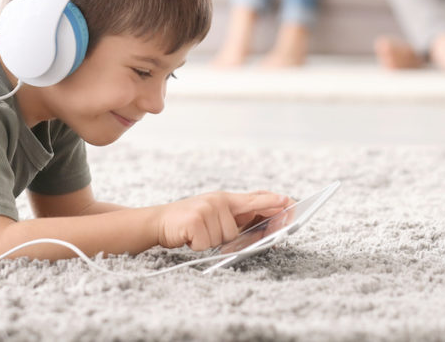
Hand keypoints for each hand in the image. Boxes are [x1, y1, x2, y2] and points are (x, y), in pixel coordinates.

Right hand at [154, 190, 290, 251]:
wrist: (158, 221)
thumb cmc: (189, 222)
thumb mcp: (213, 214)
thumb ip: (235, 218)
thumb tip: (261, 227)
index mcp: (225, 199)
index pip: (252, 199)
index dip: (270, 201)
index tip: (287, 201)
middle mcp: (217, 201)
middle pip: (236, 229)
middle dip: (226, 237)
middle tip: (211, 231)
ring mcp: (206, 209)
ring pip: (222, 238)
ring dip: (209, 242)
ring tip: (196, 233)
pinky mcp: (194, 221)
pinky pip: (206, 243)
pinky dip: (197, 244)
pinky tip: (189, 236)